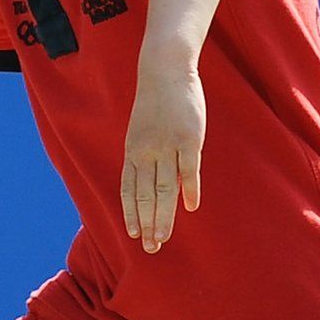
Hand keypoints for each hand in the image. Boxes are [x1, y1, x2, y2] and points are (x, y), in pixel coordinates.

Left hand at [121, 67, 204, 252]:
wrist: (165, 72)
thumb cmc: (155, 104)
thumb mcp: (140, 132)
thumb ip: (143, 157)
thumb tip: (149, 183)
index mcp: (133, 152)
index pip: (128, 190)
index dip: (132, 214)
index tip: (134, 235)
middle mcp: (146, 152)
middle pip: (146, 195)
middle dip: (147, 224)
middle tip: (151, 248)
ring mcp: (167, 145)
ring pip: (165, 188)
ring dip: (164, 216)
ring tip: (164, 237)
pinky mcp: (189, 138)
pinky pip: (188, 169)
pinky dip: (190, 189)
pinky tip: (191, 207)